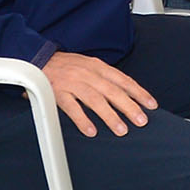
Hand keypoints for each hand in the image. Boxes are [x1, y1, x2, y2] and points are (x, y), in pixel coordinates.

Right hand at [43, 50, 157, 137]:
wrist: (37, 58)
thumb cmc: (66, 65)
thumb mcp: (89, 65)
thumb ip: (105, 78)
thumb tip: (125, 93)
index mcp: (98, 66)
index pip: (123, 80)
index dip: (139, 93)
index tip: (151, 105)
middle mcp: (88, 73)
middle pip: (113, 91)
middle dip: (129, 107)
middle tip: (142, 121)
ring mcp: (73, 83)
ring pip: (95, 100)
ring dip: (110, 116)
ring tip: (121, 130)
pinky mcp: (57, 92)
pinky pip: (72, 107)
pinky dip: (82, 120)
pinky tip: (91, 131)